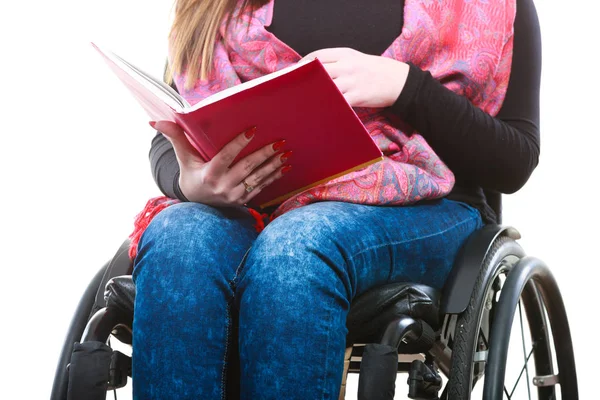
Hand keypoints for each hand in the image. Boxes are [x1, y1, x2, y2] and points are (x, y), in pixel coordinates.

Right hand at [150, 121, 291, 205]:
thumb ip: (174, 138)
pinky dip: (275, 177)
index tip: (253, 130)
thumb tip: (155, 121)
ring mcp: (235, 196)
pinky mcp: (243, 201)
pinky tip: (285, 166)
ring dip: (273, 165)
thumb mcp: (183, 158)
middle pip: (247, 168)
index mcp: (209, 174)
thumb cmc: (191, 174)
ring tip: (286, 153)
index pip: (226, 156)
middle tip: (279, 142)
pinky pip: (262, 187)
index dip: (239, 143)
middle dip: (265, 154)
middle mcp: (223, 187)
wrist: (196, 203)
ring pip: (258, 178)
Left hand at [302, 48, 408, 107]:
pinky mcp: (357, 96)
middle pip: (318, 70)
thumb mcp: (358, 58)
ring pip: (325, 86)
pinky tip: (319, 111)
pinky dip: (327, 106)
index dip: (303, 63)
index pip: (318, 55)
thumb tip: (316, 70)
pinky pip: (337, 102)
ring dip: (312, 94)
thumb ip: (339, 61)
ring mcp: (352, 81)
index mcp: (346, 54)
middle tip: (292, 88)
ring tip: (301, 101)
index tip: (294, 71)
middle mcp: (347, 65)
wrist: (400, 82)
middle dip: (303, 79)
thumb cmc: (377, 71)